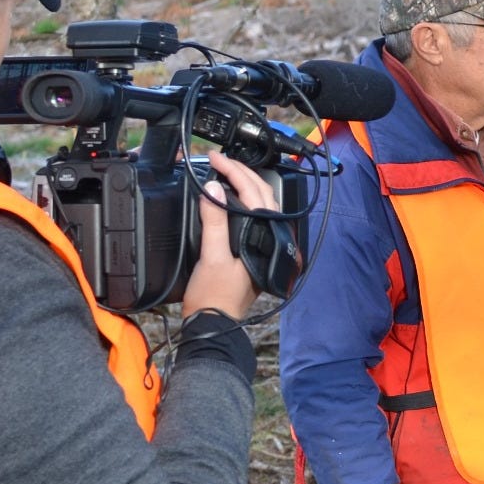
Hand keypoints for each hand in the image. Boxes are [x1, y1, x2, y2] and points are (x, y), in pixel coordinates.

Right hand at [179, 151, 281, 319]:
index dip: (234, 172)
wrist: (213, 324)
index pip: (254, 194)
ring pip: (261, 204)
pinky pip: (253, 217)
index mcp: (266, 239)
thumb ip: (214, 221)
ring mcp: (264, 244)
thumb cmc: (214, 296)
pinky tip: (230, 196)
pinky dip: (243, 201)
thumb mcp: (212, 256)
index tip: (215, 159)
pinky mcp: (254, 250)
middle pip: (262, 195)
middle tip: (219, 160)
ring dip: (245, 184)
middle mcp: (271, 239)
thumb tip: (214, 188)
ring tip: (225, 171)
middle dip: (242, 173)